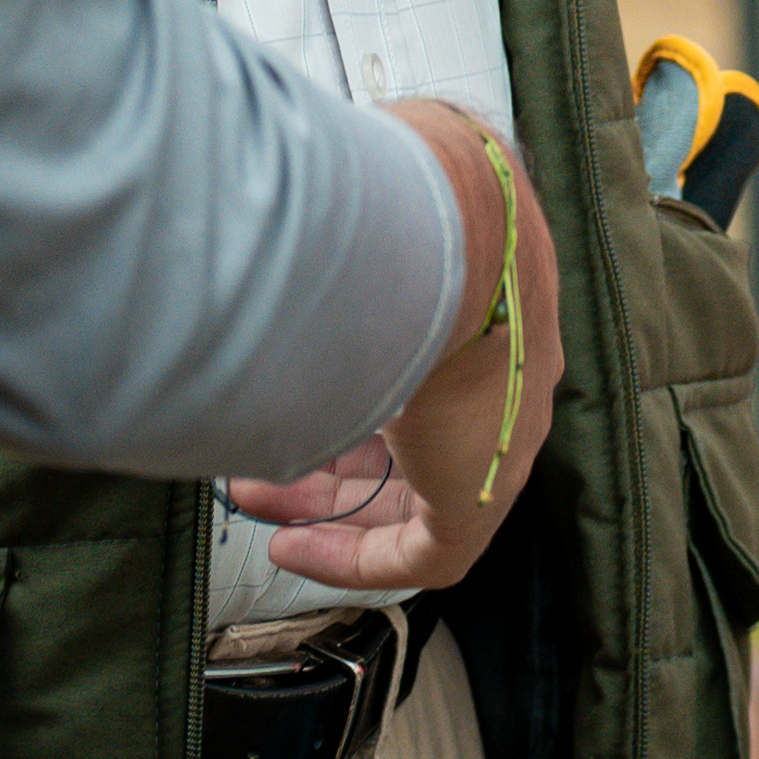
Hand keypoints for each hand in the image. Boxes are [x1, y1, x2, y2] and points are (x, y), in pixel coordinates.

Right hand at [224, 98, 570, 588]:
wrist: (456, 230)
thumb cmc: (408, 201)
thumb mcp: (375, 203)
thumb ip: (344, 219)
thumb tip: (294, 204)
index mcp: (491, 305)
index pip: (429, 365)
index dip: (360, 387)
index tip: (306, 390)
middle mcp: (503, 375)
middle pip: (417, 436)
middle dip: (331, 453)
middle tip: (263, 459)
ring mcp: (500, 438)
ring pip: (414, 493)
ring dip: (329, 503)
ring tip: (255, 498)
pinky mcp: (482, 498)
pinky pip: (423, 553)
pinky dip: (354, 558)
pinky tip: (293, 550)